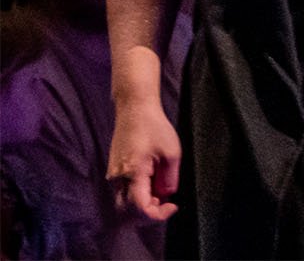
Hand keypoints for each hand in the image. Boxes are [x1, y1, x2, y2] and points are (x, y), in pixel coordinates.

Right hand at [106, 99, 181, 222]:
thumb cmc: (154, 125)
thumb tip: (166, 194)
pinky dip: (135, 190)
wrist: (134, 106)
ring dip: (141, 200)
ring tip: (157, 185)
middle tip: (164, 199)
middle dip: (147, 209)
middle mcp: (118, 176)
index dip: (158, 214)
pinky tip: (149, 176)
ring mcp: (113, 172)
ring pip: (124, 199)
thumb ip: (170, 178)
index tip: (172, 206)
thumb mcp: (171, 151)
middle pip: (128, 209)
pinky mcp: (113, 166)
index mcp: (133, 173)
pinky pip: (122, 188)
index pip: (141, 208)